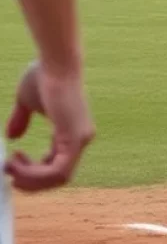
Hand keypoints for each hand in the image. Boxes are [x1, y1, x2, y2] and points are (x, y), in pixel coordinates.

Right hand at [5, 61, 94, 192]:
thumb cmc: (43, 76)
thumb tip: (12, 137)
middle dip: (31, 181)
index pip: (58, 166)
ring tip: (9, 166)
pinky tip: (16, 162)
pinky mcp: (76, 138)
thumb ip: (22, 119)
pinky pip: (57, 171)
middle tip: (8, 171)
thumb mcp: (28, 102)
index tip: (12, 163)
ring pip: (57, 178)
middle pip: (58, 177)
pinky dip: (34, 174)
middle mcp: (81, 138)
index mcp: (72, 132)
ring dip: (29, 179)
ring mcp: (81, 139)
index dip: (34, 172)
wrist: (54, 62)